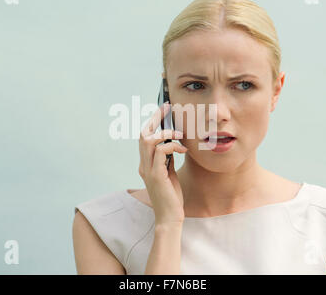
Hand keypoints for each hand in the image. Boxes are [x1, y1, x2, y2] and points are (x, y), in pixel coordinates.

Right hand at [138, 102, 187, 225]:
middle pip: (143, 134)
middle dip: (155, 119)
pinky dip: (172, 146)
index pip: (145, 138)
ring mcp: (148, 170)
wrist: (170, 217)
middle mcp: (143, 165)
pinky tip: (183, 150)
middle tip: (167, 108)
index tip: (163, 109)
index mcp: (145, 164)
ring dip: (166, 134)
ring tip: (179, 135)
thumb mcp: (169, 173)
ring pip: (149, 141)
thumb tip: (172, 144)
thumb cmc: (171, 196)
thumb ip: (167, 159)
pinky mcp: (156, 175)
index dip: (153, 122)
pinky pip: (161, 152)